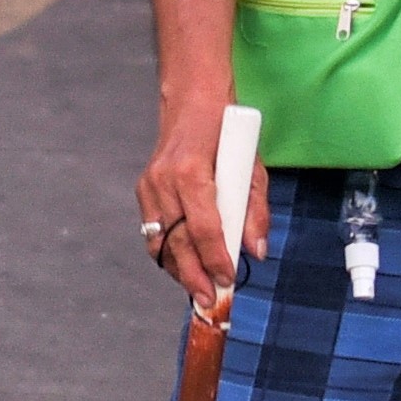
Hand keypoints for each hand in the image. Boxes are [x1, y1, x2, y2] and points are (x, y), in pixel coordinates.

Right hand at [136, 116, 262, 314]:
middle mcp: (164, 181)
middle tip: (211, 301)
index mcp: (192, 172)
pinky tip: (184, 266)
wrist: (192, 100)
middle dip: (194, 276)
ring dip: (179, 269)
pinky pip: (154, 232)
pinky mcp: (144, 190)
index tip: (229, 279)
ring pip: (160, 242)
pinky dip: (169, 253)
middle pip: (176, 242)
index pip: (203, 228)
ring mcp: (149, 186)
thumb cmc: (227, 133)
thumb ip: (254, 212)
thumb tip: (256, 251)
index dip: (216, 259)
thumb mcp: (253, 167)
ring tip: (198, 290)